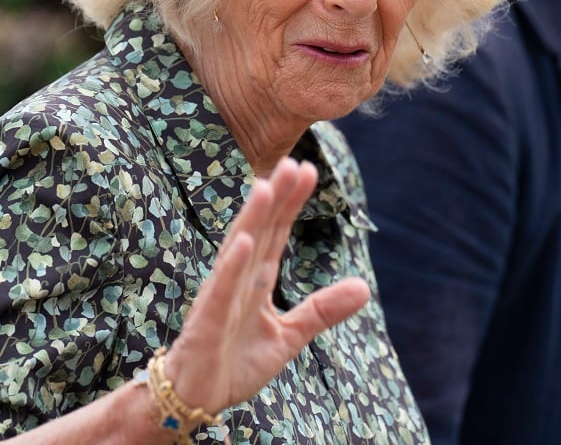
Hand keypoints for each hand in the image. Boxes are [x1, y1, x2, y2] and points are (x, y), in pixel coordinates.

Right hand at [162, 157, 370, 415]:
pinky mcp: (208, 322)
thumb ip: (322, 310)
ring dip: (252, 218)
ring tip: (266, 186)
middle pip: (260, 231)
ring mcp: (221, 297)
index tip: (307, 170)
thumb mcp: (290, 336)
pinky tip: (242, 242)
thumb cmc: (235, 361)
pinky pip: (221, 291)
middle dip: (276, 197)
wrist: (196, 398)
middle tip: (293, 162)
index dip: (291, 202)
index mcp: (257, 280)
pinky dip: (231, 266)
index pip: (277, 232)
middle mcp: (239, 279)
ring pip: (238, 250)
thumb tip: (364, 286)